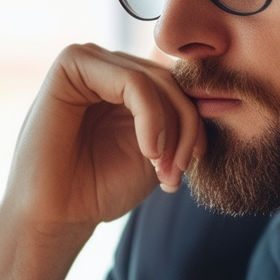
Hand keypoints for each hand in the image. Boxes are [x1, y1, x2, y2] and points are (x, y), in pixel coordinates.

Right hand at [0, 43, 205, 279]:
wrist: (56, 217)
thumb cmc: (100, 189)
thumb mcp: (159, 153)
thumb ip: (183, 124)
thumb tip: (224, 100)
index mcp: (124, 84)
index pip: (177, 83)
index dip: (196, 118)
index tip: (196, 162)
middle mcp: (107, 66)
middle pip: (170, 80)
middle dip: (186, 128)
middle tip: (178, 173)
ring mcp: (88, 61)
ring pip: (156, 80)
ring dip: (171, 127)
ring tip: (163, 170)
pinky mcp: (70, 65)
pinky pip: (131, 81)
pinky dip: (151, 117)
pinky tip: (148, 152)